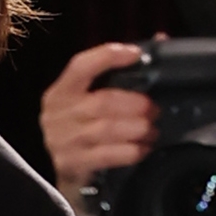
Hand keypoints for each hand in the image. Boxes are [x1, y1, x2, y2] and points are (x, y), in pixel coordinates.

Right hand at [39, 42, 154, 196]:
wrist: (55, 174)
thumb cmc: (78, 129)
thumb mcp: (85, 101)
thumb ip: (115, 73)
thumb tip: (160, 41)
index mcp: (60, 92)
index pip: (80, 66)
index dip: (107, 56)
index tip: (135, 54)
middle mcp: (57, 115)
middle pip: (102, 102)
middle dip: (135, 104)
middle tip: (153, 109)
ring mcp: (62, 142)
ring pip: (107, 129)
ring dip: (137, 129)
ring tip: (152, 130)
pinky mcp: (72, 165)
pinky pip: (108, 155)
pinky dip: (131, 151)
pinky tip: (143, 148)